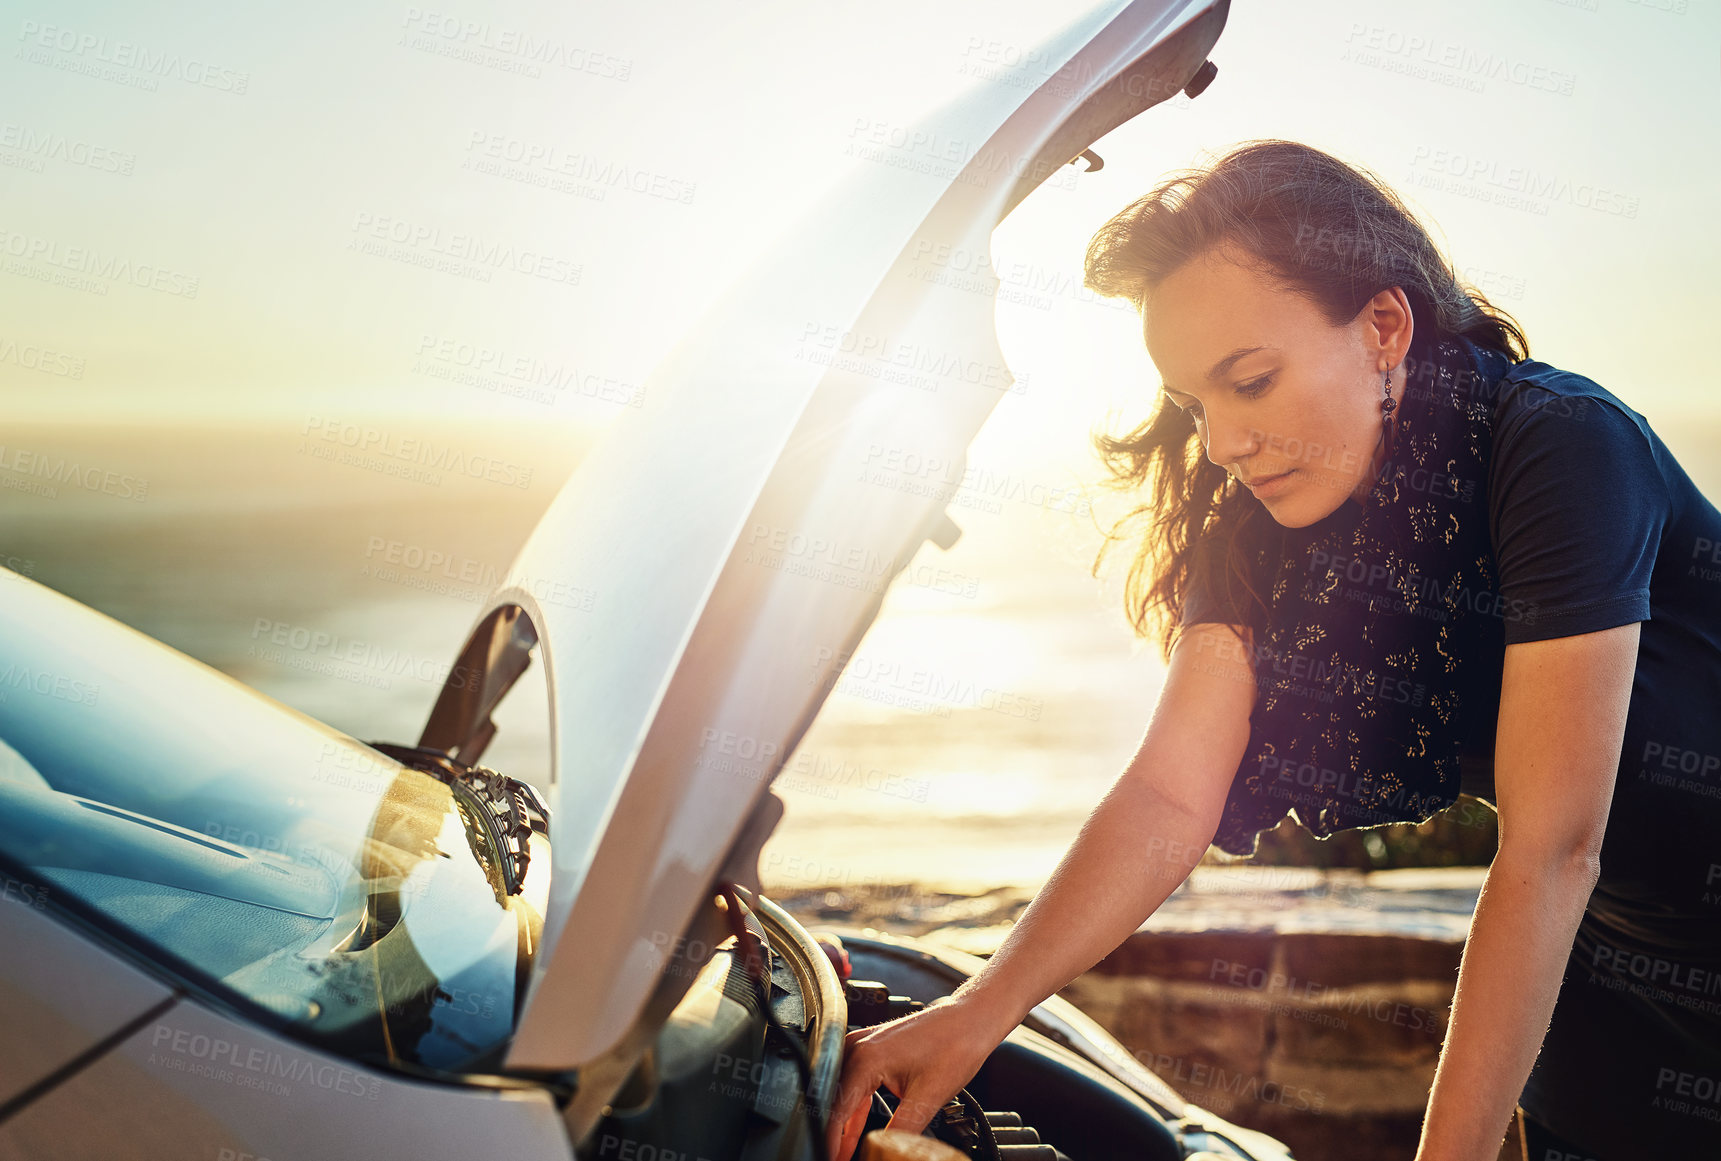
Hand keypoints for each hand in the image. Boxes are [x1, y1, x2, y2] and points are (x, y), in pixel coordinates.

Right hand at [823, 995, 1002, 1160]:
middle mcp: (859, 1048)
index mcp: (866, 1059)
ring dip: (844, 1124)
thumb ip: (902, 1133)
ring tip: (843, 1152)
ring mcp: (865, 1045)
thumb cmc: (955, 1045)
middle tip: (837, 1158)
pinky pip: (855, 1083)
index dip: (830, 1141)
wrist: (971, 1020)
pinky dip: (855, 1109)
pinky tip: (855, 1128)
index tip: (830, 1158)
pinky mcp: (874, 1048)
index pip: (836, 1110)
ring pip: (844, 1093)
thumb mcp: (927, 1099)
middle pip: (835, 1101)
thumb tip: (888, 1152)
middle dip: (833, 1135)